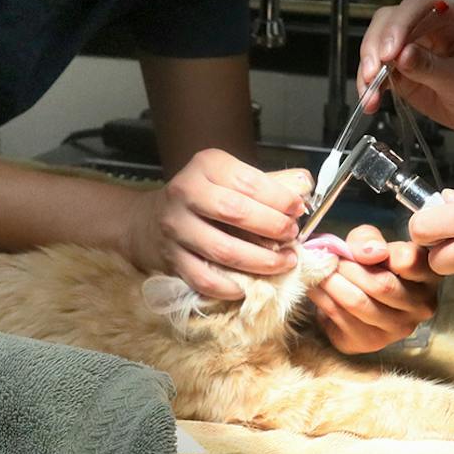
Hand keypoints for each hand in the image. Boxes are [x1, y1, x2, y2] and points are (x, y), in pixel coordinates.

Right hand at [123, 150, 307, 299]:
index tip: (298, 210)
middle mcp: (186, 192)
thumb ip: (266, 182)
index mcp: (206, 167)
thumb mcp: (229, 177)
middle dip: (272, 227)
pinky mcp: (171, 259)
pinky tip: (248, 286)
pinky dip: (230, 287)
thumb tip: (304, 186)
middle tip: (292, 237)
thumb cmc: (202, 198)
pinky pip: (204, 279)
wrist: (149, 221)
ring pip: (223, 250)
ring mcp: (176, 227)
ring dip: (260, 261)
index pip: (248, 181)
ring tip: (283, 262)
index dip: (278, 198)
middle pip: (235, 212)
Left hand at [310, 224, 440, 352]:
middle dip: (347, 268)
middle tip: (327, 257)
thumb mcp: (373, 242)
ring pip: (358, 302)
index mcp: (428, 276)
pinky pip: (341, 317)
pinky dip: (322, 298)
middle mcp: (421, 306)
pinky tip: (316, 287)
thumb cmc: (372, 264)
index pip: (409, 261)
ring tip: (318, 270)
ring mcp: (398, 329)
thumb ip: (370, 239)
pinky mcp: (371, 342)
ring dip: (331, 283)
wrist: (359, 295)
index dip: (380, 251)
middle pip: (381, 285)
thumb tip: (371, 253)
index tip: (360, 250)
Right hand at [358, 0, 453, 135]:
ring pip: (376, 44)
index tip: (389, 53)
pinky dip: (369, 85)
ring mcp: (410, 45)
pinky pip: (377, 70)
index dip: (398, 26)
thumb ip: (431, 67)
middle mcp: (426, 24)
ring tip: (370, 94)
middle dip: (375, 46)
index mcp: (449, 15)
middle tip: (372, 73)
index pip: (415, 8)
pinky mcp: (400, 68)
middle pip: (388, 21)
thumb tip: (400, 56)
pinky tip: (370, 101)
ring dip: (368, 68)